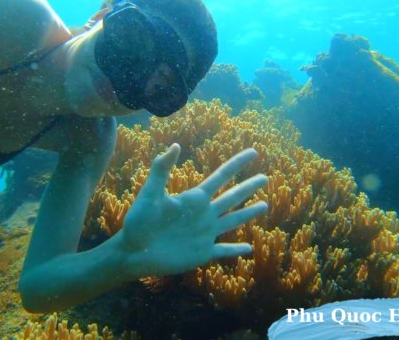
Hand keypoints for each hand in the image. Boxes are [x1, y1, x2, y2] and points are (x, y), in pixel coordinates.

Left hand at [120, 144, 267, 276]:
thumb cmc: (138, 222)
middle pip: (232, 197)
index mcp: (194, 198)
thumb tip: (175, 145)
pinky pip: (224, 250)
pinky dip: (236, 250)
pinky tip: (249, 249)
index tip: (253, 152)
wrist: (133, 251)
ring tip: (264, 205)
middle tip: (265, 177)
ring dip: (248, 214)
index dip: (237, 163)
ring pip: (233, 220)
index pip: (221, 176)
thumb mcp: (150, 194)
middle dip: (248, 187)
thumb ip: (161, 170)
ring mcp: (205, 233)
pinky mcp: (203, 252)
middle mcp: (204, 214)